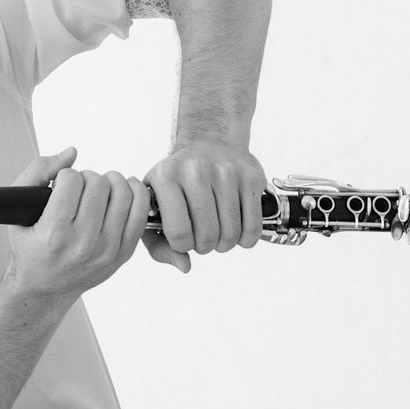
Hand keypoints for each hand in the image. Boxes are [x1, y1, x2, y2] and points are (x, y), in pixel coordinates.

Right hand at [1, 148, 150, 301]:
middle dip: (88, 178)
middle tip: (81, 189)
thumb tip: (72, 152)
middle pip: (99, 183)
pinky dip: (136, 192)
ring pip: (124, 192)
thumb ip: (38, 172)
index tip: (62, 187)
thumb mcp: (18, 210)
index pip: (72, 180)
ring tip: (101, 189)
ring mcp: (108, 249)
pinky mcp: (124, 252)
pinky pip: (141, 211)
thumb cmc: (32, 247)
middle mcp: (83, 243)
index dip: (65, 177)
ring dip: (112, 182)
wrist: (46, 287)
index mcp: (55, 233)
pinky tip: (124, 191)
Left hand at [142, 140, 267, 272]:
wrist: (209, 142)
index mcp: (166, 177)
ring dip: (226, 244)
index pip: (179, 233)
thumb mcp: (157, 207)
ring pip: (231, 233)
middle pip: (207, 236)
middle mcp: (196, 171)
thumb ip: (160, 245)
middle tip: (204, 237)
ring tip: (219, 233)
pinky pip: (253, 226)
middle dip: (205, 246)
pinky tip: (238, 230)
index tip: (185, 239)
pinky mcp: (251, 176)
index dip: (183, 246)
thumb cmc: (179, 182)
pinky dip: (247, 238)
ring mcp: (226, 171)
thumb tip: (185, 266)